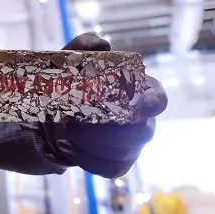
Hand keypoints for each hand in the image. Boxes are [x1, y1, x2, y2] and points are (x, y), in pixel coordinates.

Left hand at [47, 33, 167, 177]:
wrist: (56, 113)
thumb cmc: (73, 83)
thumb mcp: (73, 60)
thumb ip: (85, 46)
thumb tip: (102, 44)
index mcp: (140, 92)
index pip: (159, 100)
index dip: (150, 104)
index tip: (133, 104)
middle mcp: (142, 121)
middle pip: (142, 132)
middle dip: (110, 129)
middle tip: (76, 121)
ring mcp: (132, 145)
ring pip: (125, 152)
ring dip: (93, 144)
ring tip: (65, 132)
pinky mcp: (117, 163)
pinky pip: (110, 169)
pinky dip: (86, 160)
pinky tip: (66, 147)